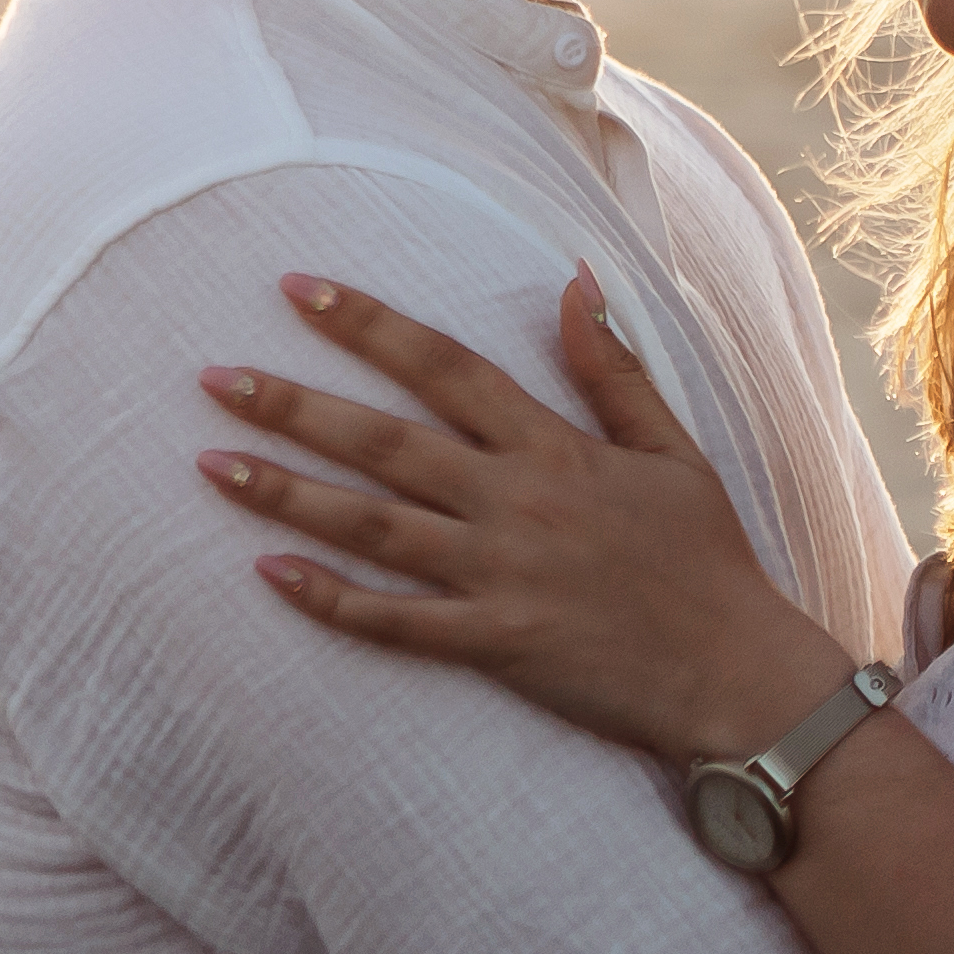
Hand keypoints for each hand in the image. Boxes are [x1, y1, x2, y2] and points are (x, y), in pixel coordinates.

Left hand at [203, 275, 857, 766]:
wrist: (740, 673)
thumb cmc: (710, 560)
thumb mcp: (675, 449)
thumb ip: (615, 368)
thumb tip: (576, 281)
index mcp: (556, 448)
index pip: (446, 367)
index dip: (368, 324)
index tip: (296, 289)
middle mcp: (517, 502)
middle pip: (385, 441)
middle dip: (294, 404)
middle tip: (213, 378)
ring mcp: (501, 575)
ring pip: (373, 527)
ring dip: (288, 494)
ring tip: (213, 465)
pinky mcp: (496, 644)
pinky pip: (397, 622)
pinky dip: (331, 599)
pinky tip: (269, 574)